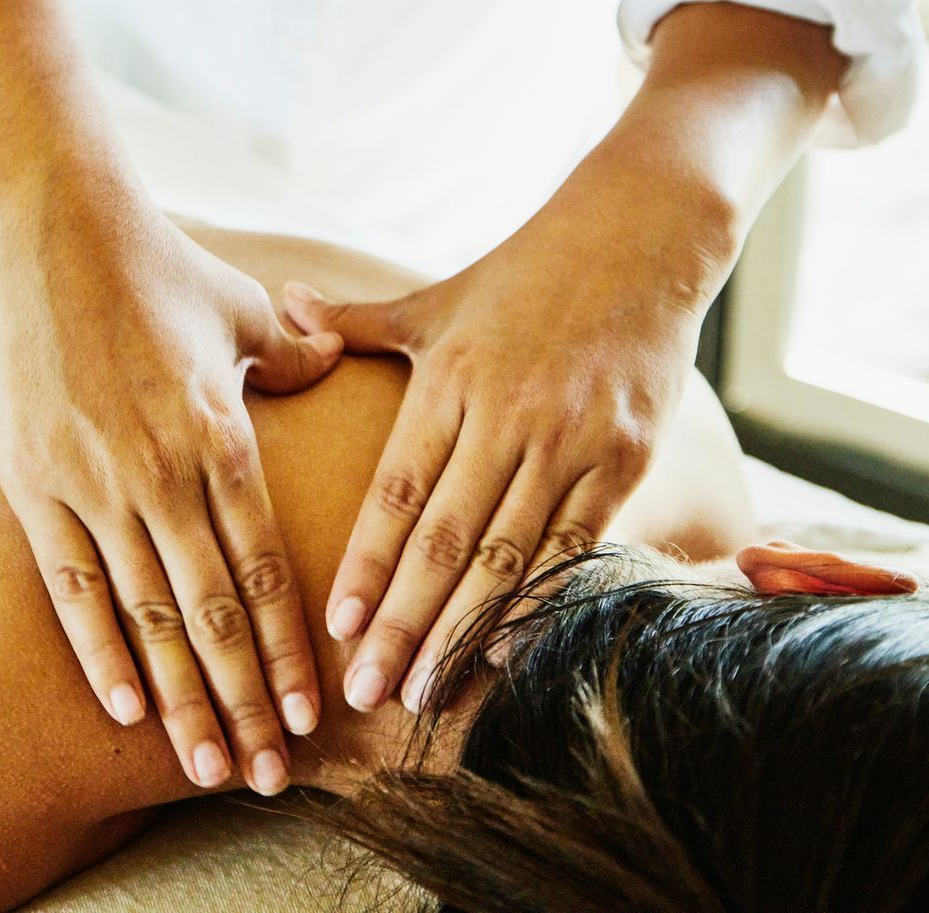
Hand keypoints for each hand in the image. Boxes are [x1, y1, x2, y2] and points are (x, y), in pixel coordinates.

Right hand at [0, 181, 342, 793]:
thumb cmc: (153, 261)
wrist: (47, 223)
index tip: (307, 718)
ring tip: (202, 765)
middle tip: (262, 776)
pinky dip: (96, 647)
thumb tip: (331, 362)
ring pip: (144, 614)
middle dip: (240, 703)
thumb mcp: (244, 306)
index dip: (285, 653)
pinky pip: (67, 583)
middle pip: (210, 615)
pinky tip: (120, 705)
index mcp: (221, 436)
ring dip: (175, 697)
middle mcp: (159, 473)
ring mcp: (90, 482)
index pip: (263, 572)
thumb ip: (296, 352)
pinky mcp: (30, 479)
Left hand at [283, 166, 728, 713]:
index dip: (366, 564)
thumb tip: (286, 301)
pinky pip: (576, 546)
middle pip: (446, 541)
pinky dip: (542, 603)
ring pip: (508, 555)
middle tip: (367, 692)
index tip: (334, 626)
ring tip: (426, 691)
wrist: (642, 235)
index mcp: (448, 380)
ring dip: (465, 632)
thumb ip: (358, 320)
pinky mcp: (626, 456)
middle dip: (403, 624)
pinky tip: (509, 653)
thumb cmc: (526, 272)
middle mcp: (507, 416)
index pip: (397, 492)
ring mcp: (571, 440)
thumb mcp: (435, 297)